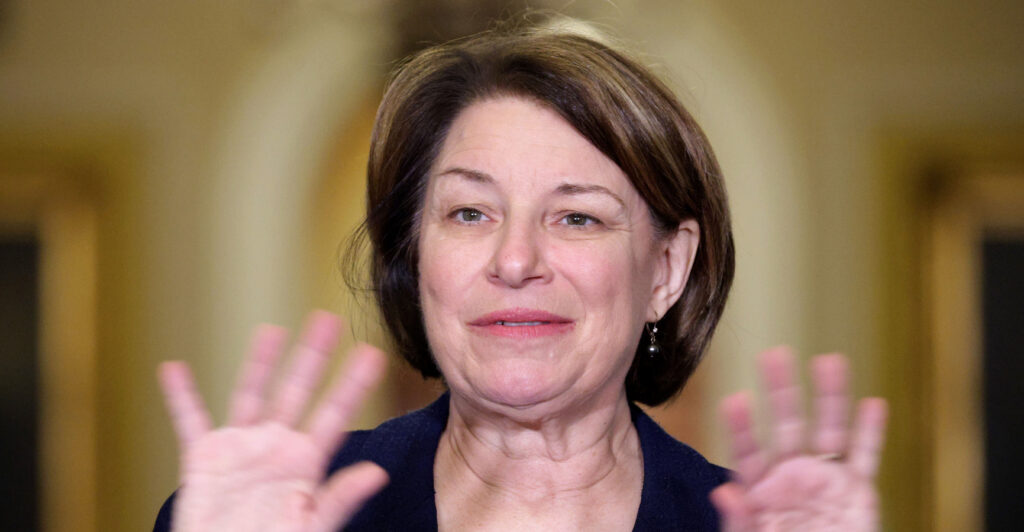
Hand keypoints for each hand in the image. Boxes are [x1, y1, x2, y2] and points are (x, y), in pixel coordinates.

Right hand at [158, 311, 388, 531]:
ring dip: (260, 362)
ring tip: (271, 330)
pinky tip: (173, 369)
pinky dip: (180, 396)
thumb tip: (377, 474)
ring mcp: (240, 450)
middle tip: (329, 319)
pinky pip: (190, 421)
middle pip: (296, 392)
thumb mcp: (310, 527)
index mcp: (305, 463)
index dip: (352, 384)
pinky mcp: (204, 459)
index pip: (334, 415)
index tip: (372, 354)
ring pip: (250, 394)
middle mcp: (275, 447)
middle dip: (312, 356)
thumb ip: (339, 499)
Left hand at [709, 347, 887, 531]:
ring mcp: (826, 479)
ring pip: (830, 429)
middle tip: (773, 354)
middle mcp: (792, 475)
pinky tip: (873, 404)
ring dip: (830, 395)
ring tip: (828, 360)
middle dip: (781, 389)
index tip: (734, 401)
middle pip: (787, 425)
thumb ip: (739, 521)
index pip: (747, 451)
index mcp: (760, 488)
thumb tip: (724, 493)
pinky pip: (866, 457)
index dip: (742, 427)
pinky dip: (871, 432)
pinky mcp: (858, 492)